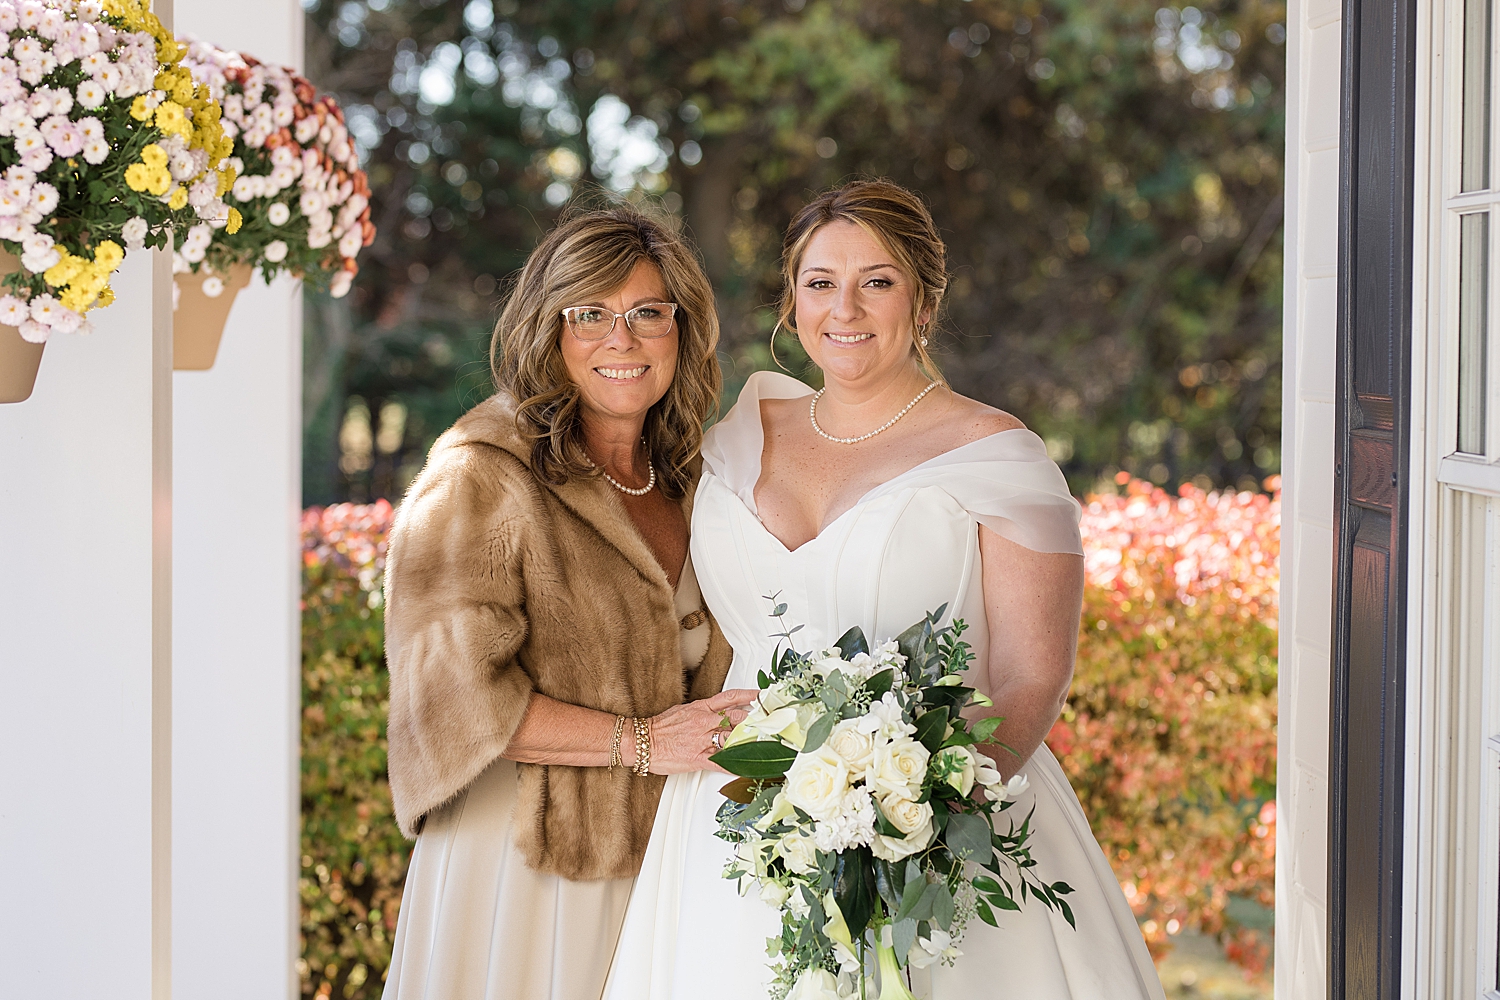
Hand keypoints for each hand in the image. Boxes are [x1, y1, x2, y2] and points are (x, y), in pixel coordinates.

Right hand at [644, 688, 758, 774]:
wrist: (641, 742)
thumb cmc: (659, 728)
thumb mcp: (683, 711)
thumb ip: (703, 711)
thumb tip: (717, 711)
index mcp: (701, 708)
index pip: (730, 698)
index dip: (749, 696)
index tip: (763, 695)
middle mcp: (705, 722)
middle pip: (737, 718)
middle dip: (756, 721)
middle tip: (771, 723)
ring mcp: (702, 740)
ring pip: (733, 739)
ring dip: (750, 742)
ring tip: (766, 744)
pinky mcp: (698, 758)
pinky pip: (722, 762)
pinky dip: (736, 766)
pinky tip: (748, 768)